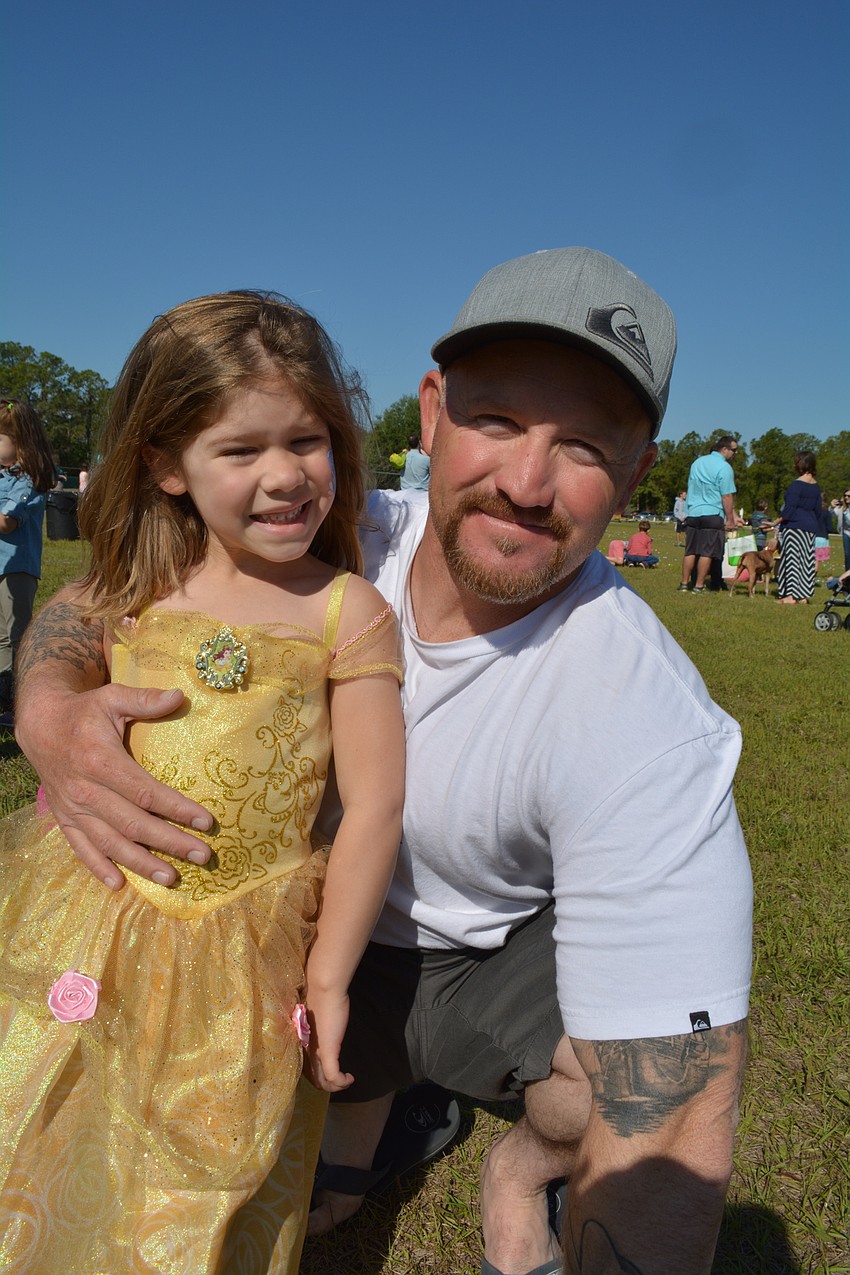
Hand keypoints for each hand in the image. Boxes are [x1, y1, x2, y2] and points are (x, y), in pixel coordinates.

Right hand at [16, 683, 212, 889]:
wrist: (40, 726)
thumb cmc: (84, 712)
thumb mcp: (112, 697)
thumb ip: (145, 699)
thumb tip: (179, 695)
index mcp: (101, 761)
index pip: (146, 792)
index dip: (177, 809)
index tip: (206, 822)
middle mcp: (86, 791)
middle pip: (134, 824)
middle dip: (170, 843)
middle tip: (202, 856)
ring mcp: (74, 809)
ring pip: (110, 842)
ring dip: (141, 863)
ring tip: (171, 878)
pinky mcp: (65, 819)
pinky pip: (81, 848)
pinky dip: (98, 867)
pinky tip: (118, 884)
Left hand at [302, 987, 352, 1092]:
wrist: (324, 989)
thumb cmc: (322, 999)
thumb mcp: (319, 1019)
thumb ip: (319, 1030)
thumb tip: (324, 1030)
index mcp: (302, 1045)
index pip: (308, 1071)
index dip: (319, 1077)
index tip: (332, 1073)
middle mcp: (306, 1052)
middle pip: (315, 1080)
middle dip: (329, 1085)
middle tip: (341, 1080)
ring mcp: (316, 1053)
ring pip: (324, 1082)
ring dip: (337, 1086)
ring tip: (347, 1080)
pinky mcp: (327, 1051)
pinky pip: (333, 1076)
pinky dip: (342, 1082)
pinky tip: (349, 1078)